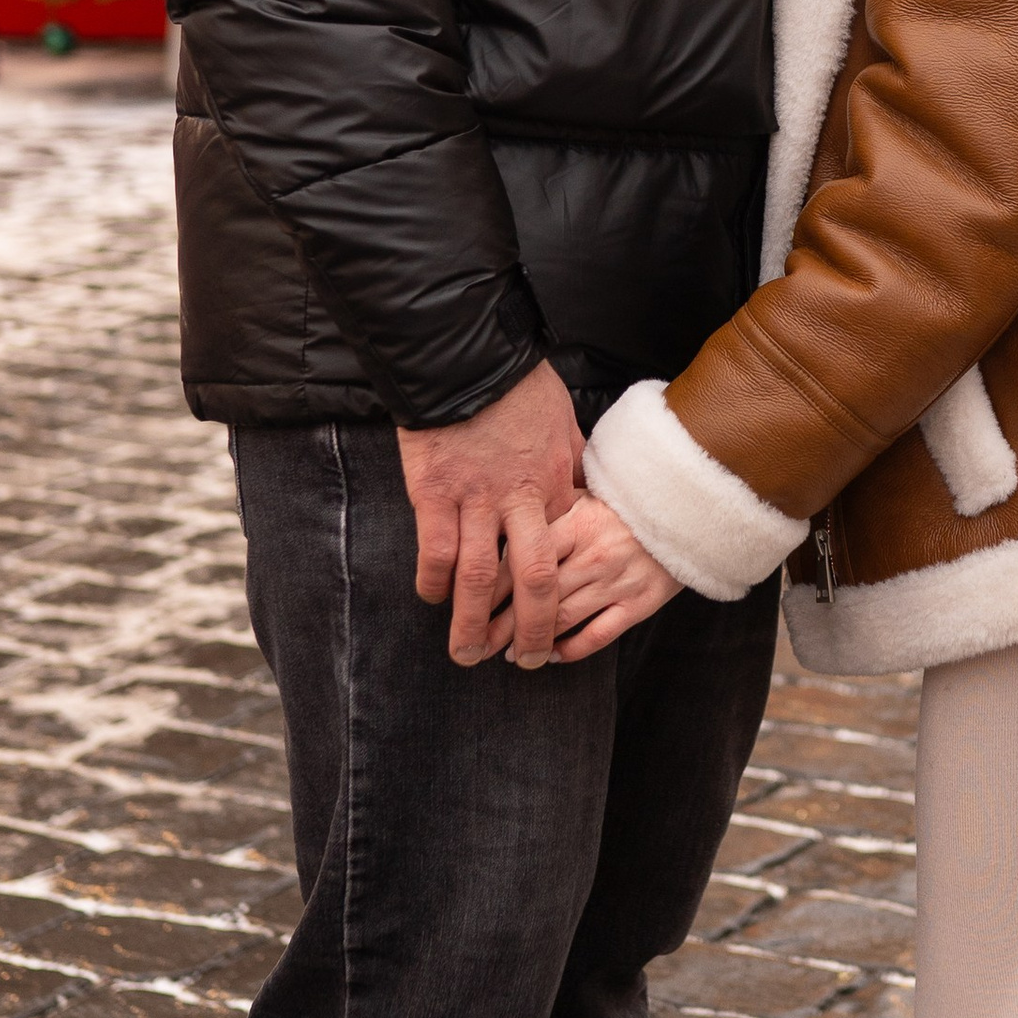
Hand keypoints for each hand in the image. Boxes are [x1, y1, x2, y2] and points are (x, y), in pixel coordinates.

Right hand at [398, 362, 584, 668]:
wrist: (465, 356)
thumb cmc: (518, 384)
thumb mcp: (563, 422)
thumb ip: (572, 461)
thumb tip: (584, 485)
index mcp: (556, 484)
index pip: (565, 552)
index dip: (563, 590)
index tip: (558, 618)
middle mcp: (520, 500)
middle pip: (534, 580)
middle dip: (531, 628)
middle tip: (523, 661)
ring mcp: (475, 499)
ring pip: (479, 578)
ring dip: (472, 623)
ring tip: (467, 655)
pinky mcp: (434, 493)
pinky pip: (435, 551)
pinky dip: (433, 582)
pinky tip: (432, 598)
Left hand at [488, 494, 679, 664]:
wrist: (690, 510)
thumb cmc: (628, 503)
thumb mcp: (588, 494)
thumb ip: (550, 509)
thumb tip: (501, 523)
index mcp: (577, 523)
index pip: (522, 558)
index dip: (490, 586)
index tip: (466, 603)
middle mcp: (594, 554)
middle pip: (535, 595)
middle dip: (500, 623)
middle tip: (475, 641)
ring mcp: (618, 582)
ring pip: (562, 619)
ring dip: (529, 640)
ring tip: (507, 653)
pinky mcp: (641, 604)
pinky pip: (598, 635)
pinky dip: (571, 650)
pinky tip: (551, 655)